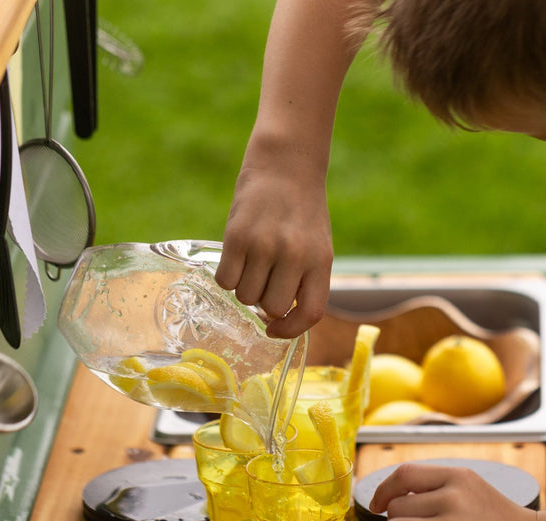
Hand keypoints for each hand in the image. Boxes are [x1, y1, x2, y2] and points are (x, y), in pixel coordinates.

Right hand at [214, 158, 332, 338]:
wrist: (286, 164)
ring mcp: (264, 246)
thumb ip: (306, 280)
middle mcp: (294, 256)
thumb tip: (280, 319)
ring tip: (252, 263)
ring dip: (245, 288)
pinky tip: (236, 259)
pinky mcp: (236, 236)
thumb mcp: (317, 246)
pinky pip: (226, 280)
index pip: (310, 314)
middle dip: (265, 301)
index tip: (275, 329)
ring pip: (246, 296)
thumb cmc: (302, 210)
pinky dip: (227, 277)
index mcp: (320, 261)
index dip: (291, 330)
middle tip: (264, 280)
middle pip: (272, 307)